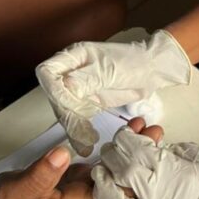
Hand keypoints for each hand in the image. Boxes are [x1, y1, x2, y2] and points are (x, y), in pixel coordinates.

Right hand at [0, 118, 161, 198]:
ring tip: (146, 128)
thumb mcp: (20, 190)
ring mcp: (82, 187)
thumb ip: (41, 173)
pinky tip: (125, 135)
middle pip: (121, 182)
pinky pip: (102, 163)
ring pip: (115, 170)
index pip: (116, 198)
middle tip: (154, 133)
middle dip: (140, 159)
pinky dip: (115, 149)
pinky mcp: (76, 176)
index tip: (148, 156)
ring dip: (131, 151)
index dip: (135, 180)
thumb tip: (63, 155)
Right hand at [35, 30, 190, 154]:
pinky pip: (77, 117)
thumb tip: (66, 85)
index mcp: (73, 56)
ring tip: (86, 141)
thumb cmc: (133, 62)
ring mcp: (77, 87)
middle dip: (67, 113)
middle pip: (55, 95)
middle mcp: (70, 71)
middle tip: (80, 128)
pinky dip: (79, 131)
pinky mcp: (87, 101)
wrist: (151, 70)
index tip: (70, 104)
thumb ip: (87, 78)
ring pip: (64, 109)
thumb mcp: (110, 69)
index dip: (55, 90)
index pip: (48, 73)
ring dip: (73, 126)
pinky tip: (86, 142)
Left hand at [92, 129, 198, 198]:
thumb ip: (160, 149)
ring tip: (104, 175)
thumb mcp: (187, 152)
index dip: (124, 137)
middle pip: (118, 169)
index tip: (126, 134)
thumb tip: (140, 143)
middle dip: (112, 155)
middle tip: (114, 151)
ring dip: (103, 185)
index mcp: (166, 168)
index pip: (130, 147)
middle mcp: (154, 194)